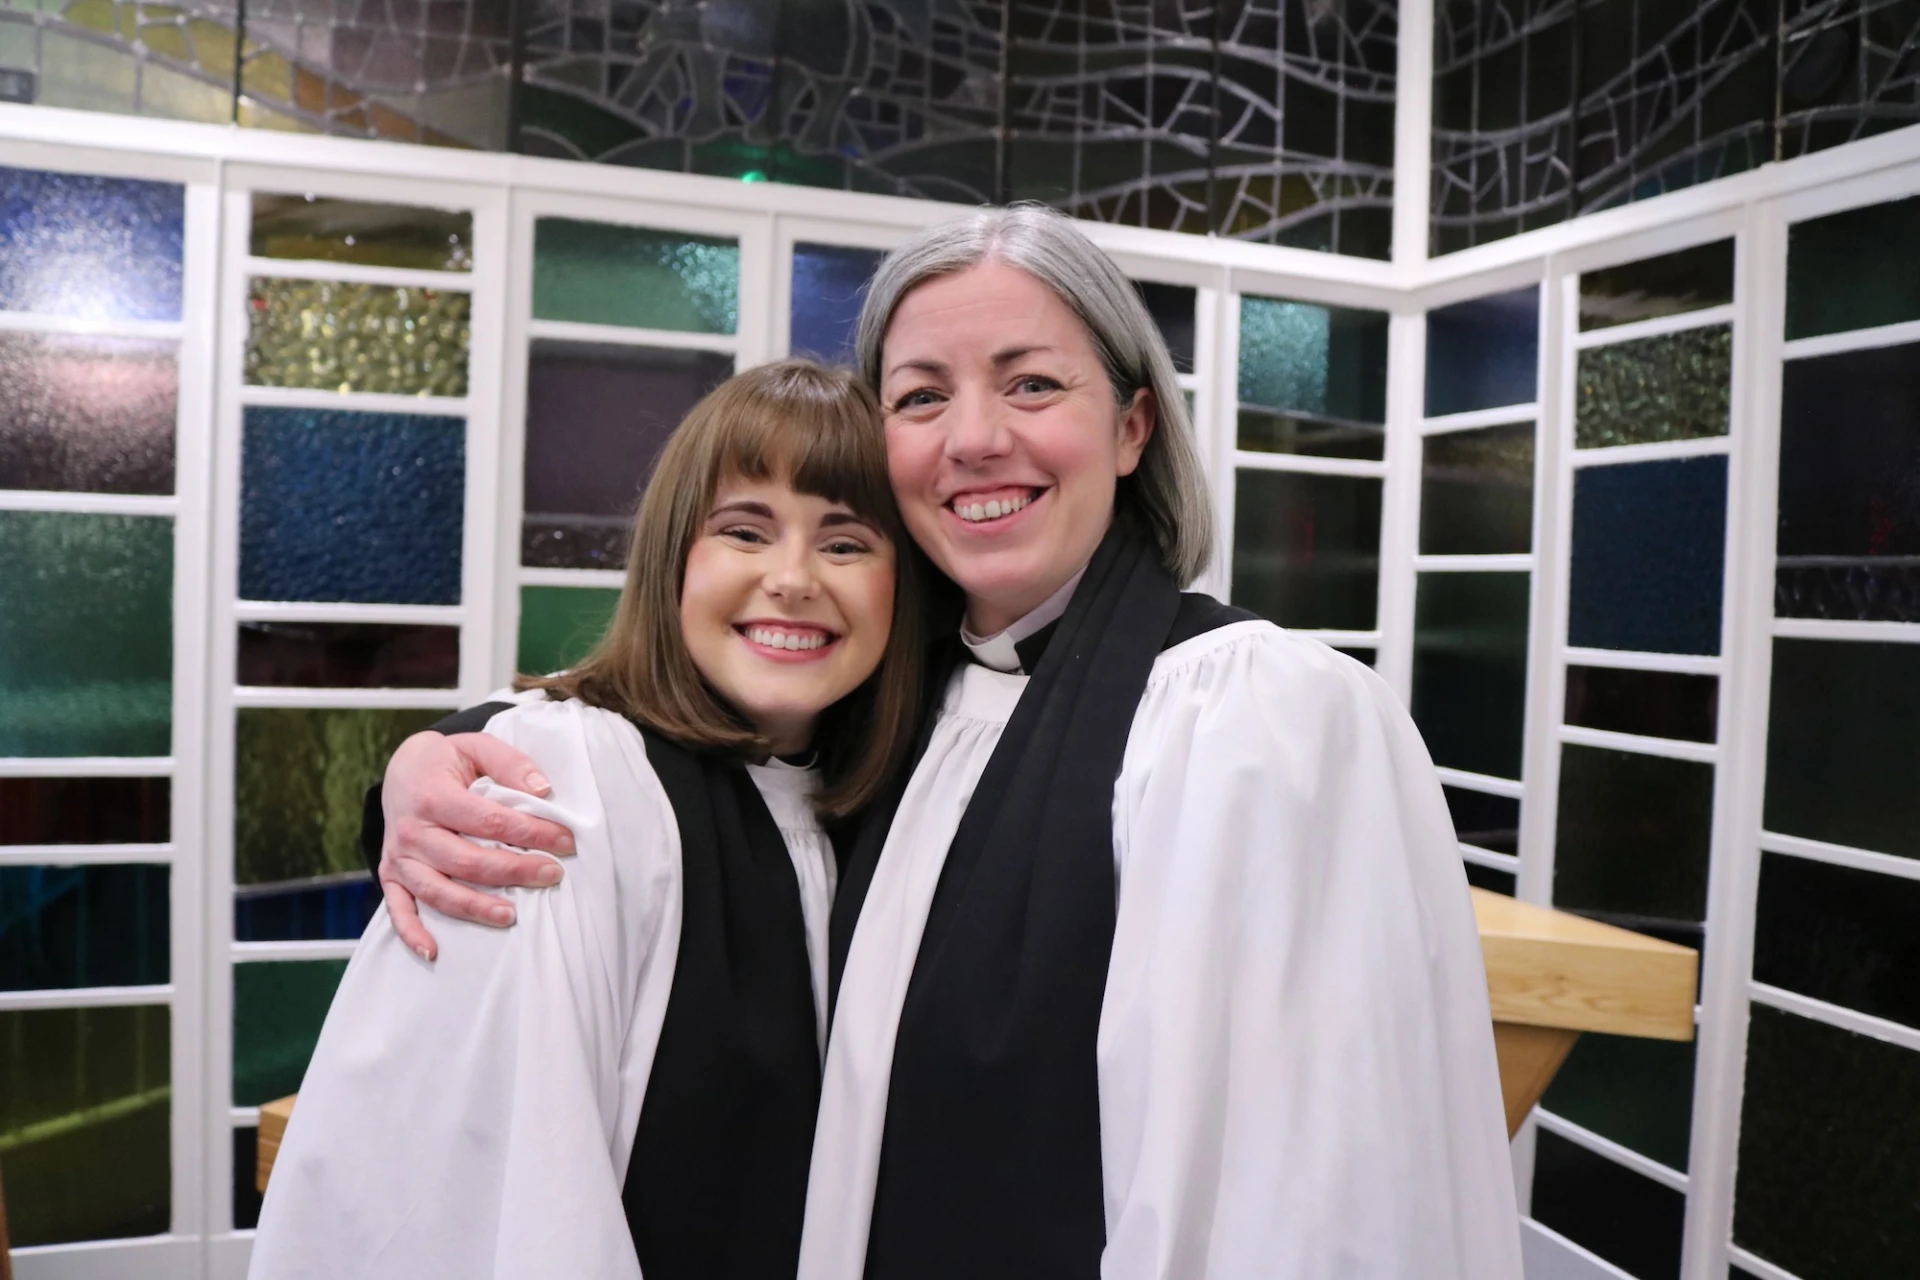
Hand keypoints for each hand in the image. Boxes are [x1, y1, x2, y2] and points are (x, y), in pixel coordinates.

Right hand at [378, 730, 577, 959]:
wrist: (402, 769)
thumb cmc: (447, 761)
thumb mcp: (476, 746)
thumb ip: (510, 763)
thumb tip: (543, 790)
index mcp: (433, 795)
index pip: (489, 820)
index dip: (531, 832)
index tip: (565, 841)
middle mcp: (411, 830)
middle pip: (467, 861)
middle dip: (515, 870)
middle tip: (553, 874)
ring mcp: (398, 857)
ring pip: (437, 891)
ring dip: (475, 907)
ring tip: (511, 916)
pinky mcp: (391, 874)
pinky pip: (398, 909)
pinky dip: (411, 933)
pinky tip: (434, 952)